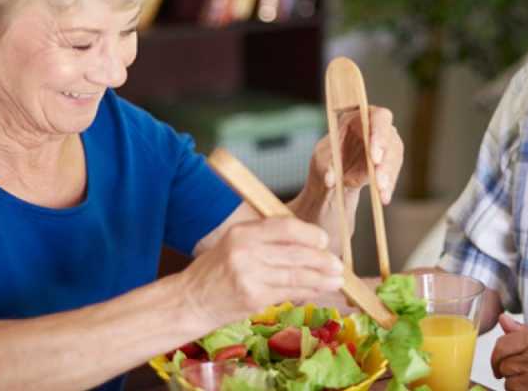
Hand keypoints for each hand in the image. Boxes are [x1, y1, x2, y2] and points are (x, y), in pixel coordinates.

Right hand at [176, 217, 344, 328]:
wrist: (190, 301)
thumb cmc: (214, 272)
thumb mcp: (234, 243)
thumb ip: (265, 239)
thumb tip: (307, 241)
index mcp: (242, 232)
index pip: (286, 227)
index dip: (310, 234)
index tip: (323, 241)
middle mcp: (246, 251)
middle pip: (296, 252)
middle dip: (322, 259)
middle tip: (337, 264)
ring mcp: (250, 276)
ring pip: (297, 275)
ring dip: (321, 278)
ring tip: (337, 280)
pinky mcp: (254, 298)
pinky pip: (290, 292)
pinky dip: (308, 292)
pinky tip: (319, 290)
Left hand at [308, 106, 402, 203]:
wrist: (332, 178)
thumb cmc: (327, 161)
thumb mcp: (321, 162)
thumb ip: (327, 168)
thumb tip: (331, 179)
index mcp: (359, 117)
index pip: (377, 117)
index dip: (379, 135)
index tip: (374, 157)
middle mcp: (377, 128)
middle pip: (390, 139)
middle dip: (385, 161)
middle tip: (378, 181)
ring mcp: (387, 145)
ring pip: (394, 158)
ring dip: (388, 177)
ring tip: (381, 193)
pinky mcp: (390, 163)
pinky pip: (392, 173)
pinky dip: (388, 186)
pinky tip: (384, 198)